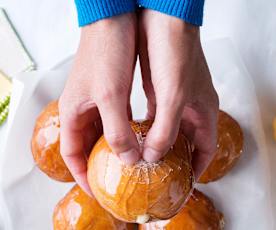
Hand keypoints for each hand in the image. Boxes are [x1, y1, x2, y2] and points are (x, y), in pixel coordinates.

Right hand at [59, 14, 139, 194]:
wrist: (115, 20)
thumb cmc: (105, 52)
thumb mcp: (111, 97)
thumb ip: (117, 131)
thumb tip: (128, 159)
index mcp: (73, 113)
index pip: (72, 154)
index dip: (82, 175)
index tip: (97, 190)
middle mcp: (83, 110)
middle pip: (89, 146)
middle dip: (101, 164)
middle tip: (118, 179)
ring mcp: (98, 102)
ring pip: (105, 134)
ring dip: (116, 149)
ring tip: (132, 164)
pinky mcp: (112, 94)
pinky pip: (117, 121)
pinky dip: (126, 133)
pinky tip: (140, 139)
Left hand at [138, 10, 218, 179]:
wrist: (162, 21)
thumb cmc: (176, 53)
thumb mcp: (173, 96)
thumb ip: (165, 129)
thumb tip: (153, 156)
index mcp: (204, 110)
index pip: (206, 148)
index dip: (198, 167)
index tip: (185, 182)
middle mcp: (190, 108)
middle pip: (185, 142)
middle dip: (174, 159)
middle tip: (158, 175)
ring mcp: (172, 100)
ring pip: (167, 130)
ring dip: (157, 144)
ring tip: (143, 161)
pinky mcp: (157, 91)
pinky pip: (153, 117)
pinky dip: (145, 129)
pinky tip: (134, 137)